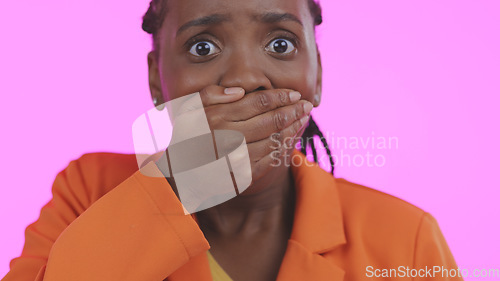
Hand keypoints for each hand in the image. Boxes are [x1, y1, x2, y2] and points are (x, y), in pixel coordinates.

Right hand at [198, 85, 312, 183]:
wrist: (183, 174)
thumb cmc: (188, 136)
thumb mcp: (189, 109)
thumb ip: (210, 95)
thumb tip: (239, 91)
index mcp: (218, 117)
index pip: (259, 102)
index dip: (281, 96)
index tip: (295, 94)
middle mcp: (228, 137)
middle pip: (272, 120)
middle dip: (293, 111)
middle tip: (307, 106)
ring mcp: (238, 158)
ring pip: (275, 140)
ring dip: (293, 129)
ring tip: (303, 119)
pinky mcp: (244, 176)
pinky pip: (271, 159)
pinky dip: (284, 147)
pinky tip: (291, 138)